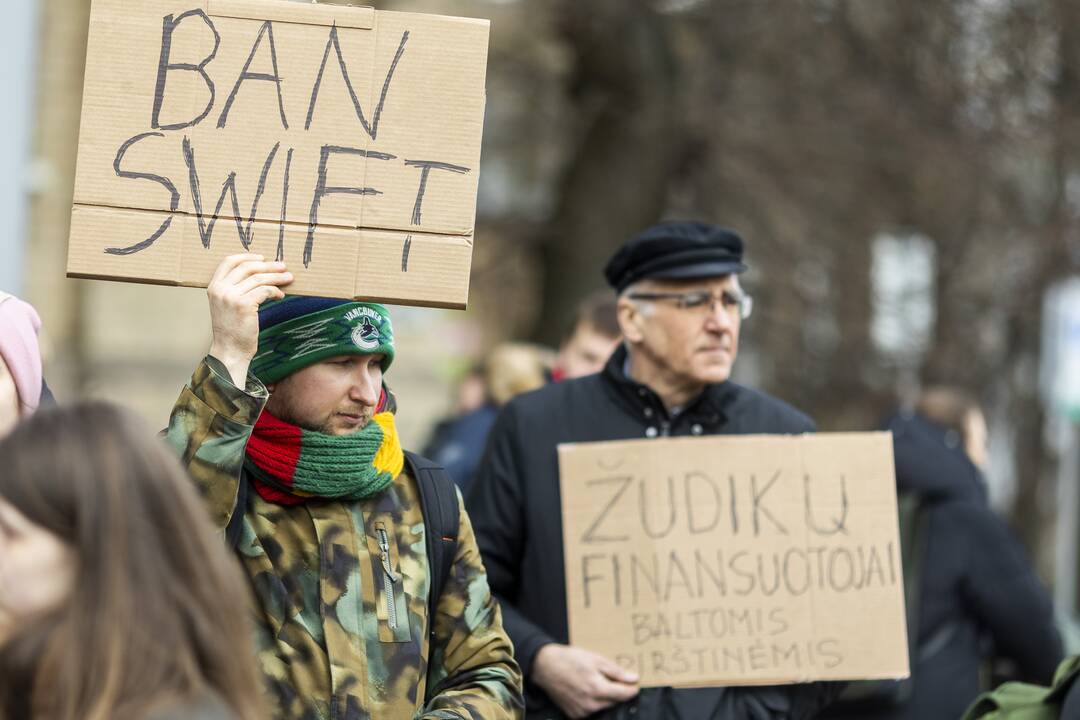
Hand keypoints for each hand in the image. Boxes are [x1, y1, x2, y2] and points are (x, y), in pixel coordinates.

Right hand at [206, 254, 292, 385]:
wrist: (230, 351)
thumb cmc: (232, 330)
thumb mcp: (226, 306)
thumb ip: (234, 289)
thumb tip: (259, 274)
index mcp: (213, 287)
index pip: (229, 262)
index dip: (247, 256)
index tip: (262, 258)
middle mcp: (220, 289)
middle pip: (248, 268)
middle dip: (268, 266)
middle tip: (283, 266)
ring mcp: (231, 296)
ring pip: (259, 278)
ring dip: (276, 277)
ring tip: (289, 278)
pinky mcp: (244, 305)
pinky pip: (265, 290)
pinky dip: (275, 291)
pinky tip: (280, 295)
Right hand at [532, 644, 639, 718]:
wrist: (546, 667)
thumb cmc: (570, 659)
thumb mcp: (596, 659)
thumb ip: (616, 671)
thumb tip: (634, 679)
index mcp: (597, 689)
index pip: (625, 695)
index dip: (632, 688)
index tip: (634, 682)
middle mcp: (590, 704)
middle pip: (615, 701)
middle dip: (617, 691)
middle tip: (609, 677)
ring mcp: (582, 712)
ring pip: (604, 706)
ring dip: (605, 696)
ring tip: (594, 681)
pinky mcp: (575, 715)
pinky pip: (592, 710)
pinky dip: (593, 701)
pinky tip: (585, 689)